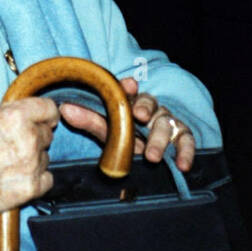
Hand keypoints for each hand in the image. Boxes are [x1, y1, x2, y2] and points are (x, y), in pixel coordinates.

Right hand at [0, 97, 58, 215]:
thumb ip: (7, 113)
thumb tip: (22, 113)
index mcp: (15, 117)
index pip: (48, 109)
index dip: (46, 113)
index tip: (45, 118)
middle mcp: (27, 139)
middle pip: (47, 134)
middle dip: (34, 136)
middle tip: (15, 143)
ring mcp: (31, 165)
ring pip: (45, 157)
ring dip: (33, 158)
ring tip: (10, 162)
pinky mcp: (30, 188)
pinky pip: (47, 179)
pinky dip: (36, 178)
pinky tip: (18, 176)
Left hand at [60, 76, 195, 171]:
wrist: (145, 160)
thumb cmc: (125, 139)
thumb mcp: (106, 131)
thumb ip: (89, 120)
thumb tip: (65, 109)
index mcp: (130, 103)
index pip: (129, 91)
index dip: (128, 87)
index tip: (127, 86)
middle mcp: (150, 109)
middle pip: (149, 103)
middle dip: (145, 107)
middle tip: (139, 116)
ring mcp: (167, 122)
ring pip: (167, 122)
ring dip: (160, 138)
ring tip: (152, 155)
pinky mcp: (181, 137)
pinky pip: (187, 141)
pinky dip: (186, 151)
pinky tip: (182, 164)